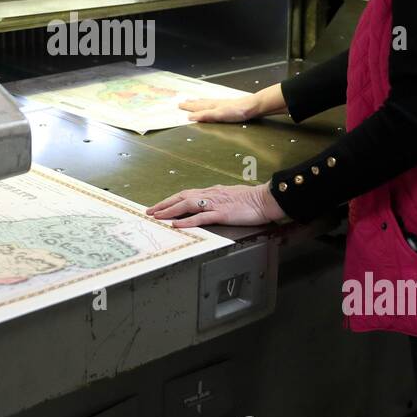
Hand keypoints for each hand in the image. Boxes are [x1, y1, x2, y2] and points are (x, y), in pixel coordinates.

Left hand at [146, 183, 286, 227]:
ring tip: (157, 216)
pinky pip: (201, 217)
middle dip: (164, 204)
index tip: (159, 206)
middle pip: (181, 197)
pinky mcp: (222, 214)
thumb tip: (208, 205)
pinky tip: (177, 224)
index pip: (186, 194)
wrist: (266, 199)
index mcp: (212, 192)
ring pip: (187, 205)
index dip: (171, 200)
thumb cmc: (252, 200)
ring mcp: (216, 204)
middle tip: (150, 211)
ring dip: (170, 211)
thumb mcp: (231, 197)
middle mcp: (210, 195)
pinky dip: (187, 221)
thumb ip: (218, 200)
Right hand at [179, 96, 259, 122]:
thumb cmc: (237, 111)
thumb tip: (190, 116)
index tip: (179, 105)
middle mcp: (215, 104)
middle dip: (191, 103)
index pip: (197, 107)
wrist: (252, 107)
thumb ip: (205, 115)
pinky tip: (212, 105)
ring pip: (207, 102)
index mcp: (212, 106)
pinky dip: (208, 103)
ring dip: (199, 102)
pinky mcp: (228, 106)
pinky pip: (213, 103)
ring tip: (194, 101)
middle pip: (200, 103)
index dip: (188, 107)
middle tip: (183, 102)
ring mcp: (222, 104)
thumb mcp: (219, 115)